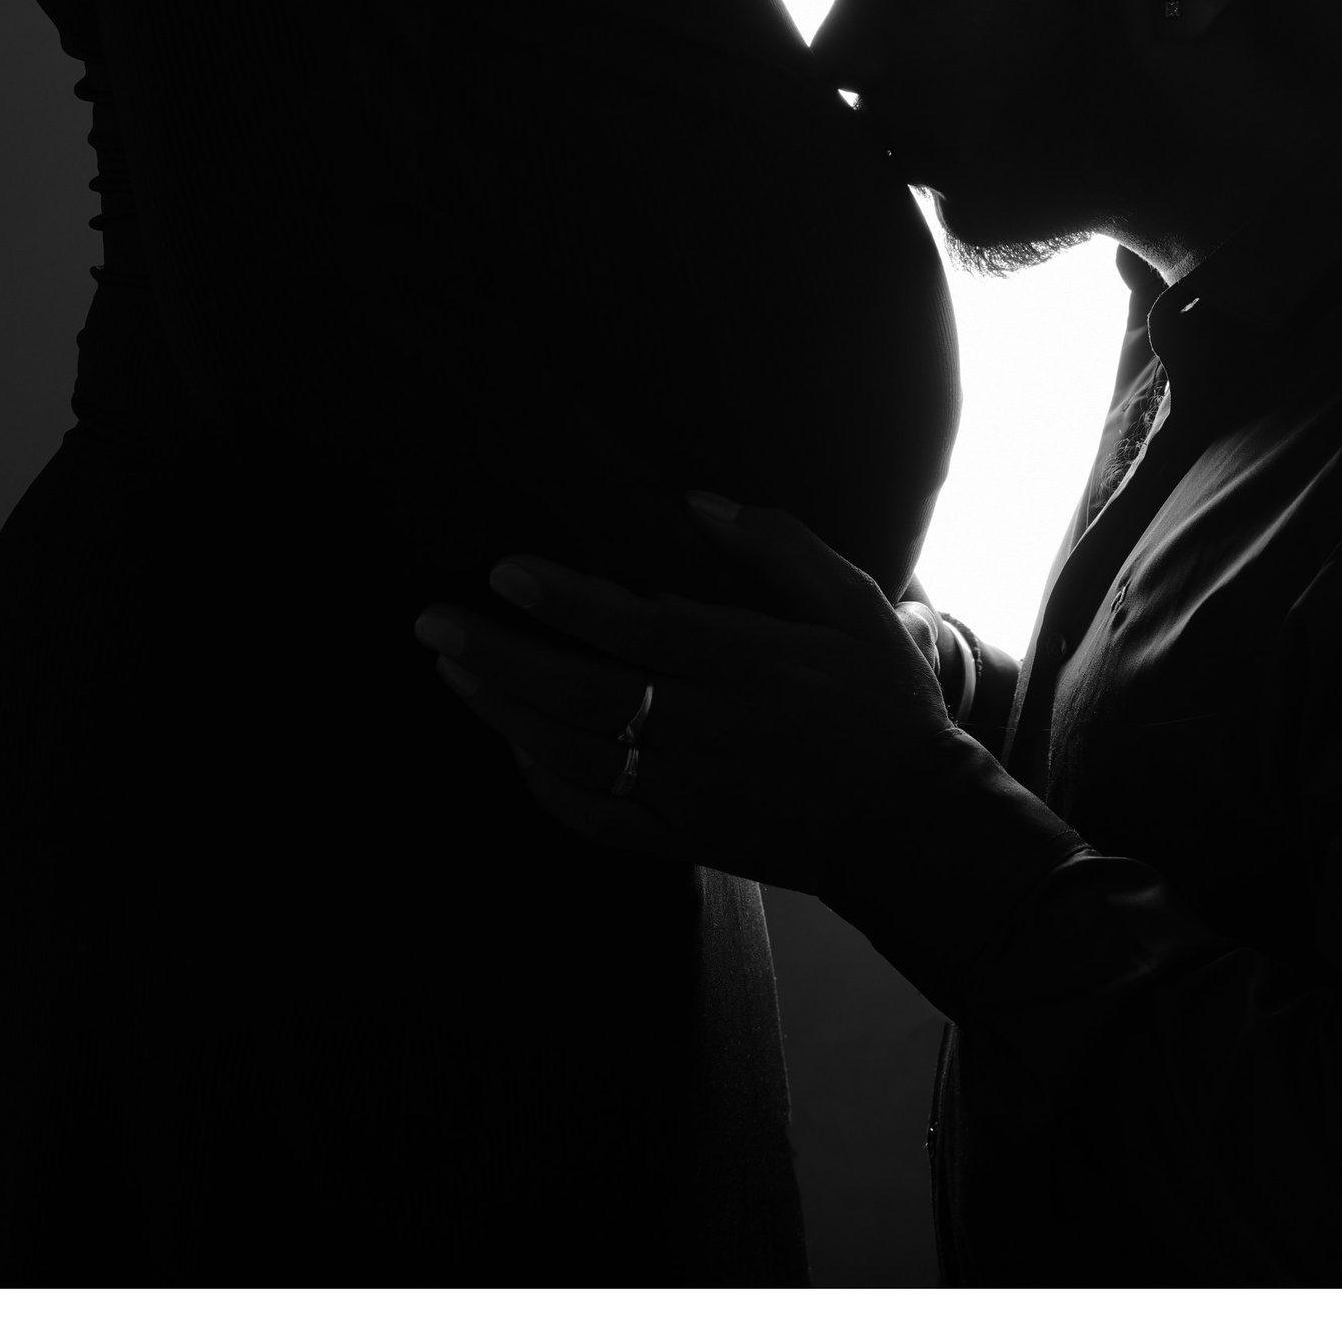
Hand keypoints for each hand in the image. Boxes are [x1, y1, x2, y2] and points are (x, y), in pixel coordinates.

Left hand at [415, 491, 960, 889]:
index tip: (504, 570)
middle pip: (584, 697)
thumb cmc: (883, 702)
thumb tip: (698, 502)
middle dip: (500, 657)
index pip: (641, 632)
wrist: (909, 829)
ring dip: (502, 713)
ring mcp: (687, 795)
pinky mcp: (681, 839)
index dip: (569, 603)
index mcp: (751, 668)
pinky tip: (510, 747)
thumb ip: (779, 547)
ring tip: (450, 670)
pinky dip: (543, 786)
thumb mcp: (855, 606)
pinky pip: (594, 818)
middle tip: (431, 621)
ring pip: (573, 756)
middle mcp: (709, 733)